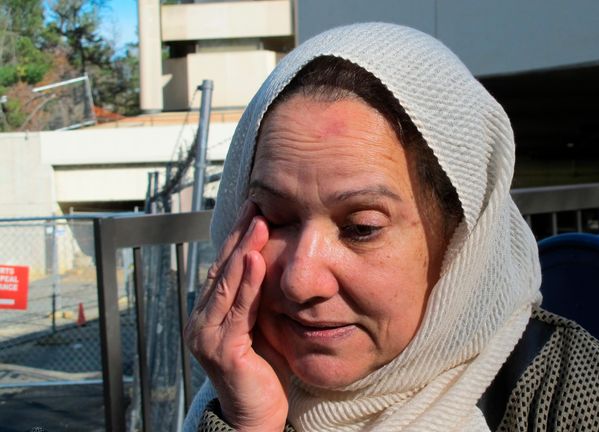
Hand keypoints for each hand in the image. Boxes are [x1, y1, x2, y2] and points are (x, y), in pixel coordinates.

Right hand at [184, 201, 287, 430]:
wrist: (255, 418)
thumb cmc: (261, 373)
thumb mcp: (259, 327)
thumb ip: (257, 300)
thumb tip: (268, 265)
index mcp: (210, 314)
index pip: (224, 267)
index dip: (238, 237)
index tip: (254, 208)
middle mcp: (202, 321)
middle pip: (222, 268)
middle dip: (240, 235)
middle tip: (255, 203)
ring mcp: (207, 335)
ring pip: (227, 284)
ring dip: (243, 250)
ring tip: (258, 221)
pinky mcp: (222, 350)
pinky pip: (237, 310)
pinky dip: (247, 283)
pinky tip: (255, 260)